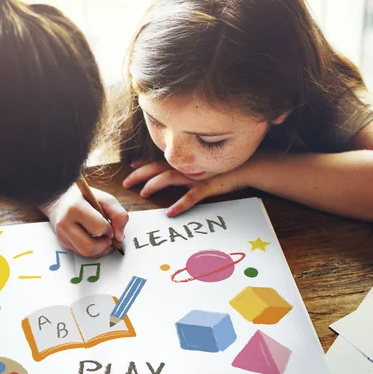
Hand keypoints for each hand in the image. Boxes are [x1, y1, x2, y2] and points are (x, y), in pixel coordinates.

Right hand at [41, 183, 128, 257]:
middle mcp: (65, 223)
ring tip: (104, 240)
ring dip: (100, 250)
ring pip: (85, 253)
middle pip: (89, 247)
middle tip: (108, 237)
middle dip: (104, 245)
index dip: (109, 230)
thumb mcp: (105, 199)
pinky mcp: (63, 242)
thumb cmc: (85, 198)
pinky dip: (94, 251)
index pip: (98, 228)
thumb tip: (119, 236)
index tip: (110, 226)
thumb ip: (118, 214)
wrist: (62, 199)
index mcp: (75, 208)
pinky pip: (82, 254)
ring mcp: (62, 235)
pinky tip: (96, 241)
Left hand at [123, 160, 249, 216]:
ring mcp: (195, 176)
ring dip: (154, 184)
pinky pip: (190, 197)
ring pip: (169, 178)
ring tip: (143, 193)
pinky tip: (170, 212)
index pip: (157, 161)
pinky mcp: (206, 187)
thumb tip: (166, 172)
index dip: (142, 164)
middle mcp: (185, 167)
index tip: (129, 167)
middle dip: (139, 175)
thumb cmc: (221, 169)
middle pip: (156, 168)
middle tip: (126, 183)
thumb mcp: (200, 167)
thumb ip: (184, 169)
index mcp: (183, 163)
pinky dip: (179, 204)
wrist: (246, 167)